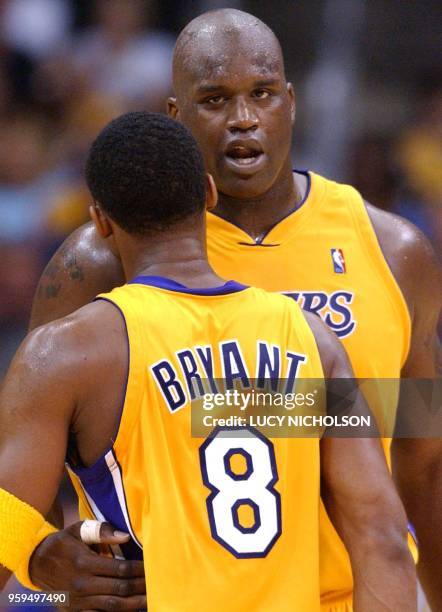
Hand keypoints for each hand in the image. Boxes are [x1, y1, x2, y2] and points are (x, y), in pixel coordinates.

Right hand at [29, 521, 145, 610]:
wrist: (37, 563)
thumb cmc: (64, 543)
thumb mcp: (79, 530)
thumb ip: (102, 531)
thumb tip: (125, 537)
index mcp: (84, 562)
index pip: (119, 569)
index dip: (138, 570)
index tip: (152, 568)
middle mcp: (82, 584)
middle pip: (119, 589)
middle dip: (140, 588)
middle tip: (157, 585)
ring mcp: (78, 601)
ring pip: (111, 606)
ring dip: (133, 604)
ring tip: (150, 600)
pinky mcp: (75, 611)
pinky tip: (130, 610)